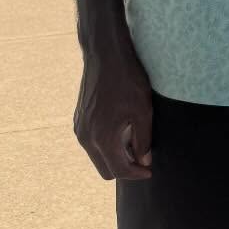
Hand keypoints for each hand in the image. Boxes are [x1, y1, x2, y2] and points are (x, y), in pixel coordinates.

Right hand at [74, 46, 153, 180]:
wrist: (105, 54)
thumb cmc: (127, 80)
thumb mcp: (142, 110)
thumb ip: (143, 139)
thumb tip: (144, 161)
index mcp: (102, 138)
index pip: (119, 171)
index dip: (136, 174)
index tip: (150, 170)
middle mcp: (86, 137)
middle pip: (105, 170)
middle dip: (124, 168)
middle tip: (143, 157)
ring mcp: (79, 128)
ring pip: (97, 157)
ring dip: (115, 156)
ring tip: (135, 141)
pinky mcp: (78, 119)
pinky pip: (92, 143)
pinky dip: (106, 144)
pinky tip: (122, 129)